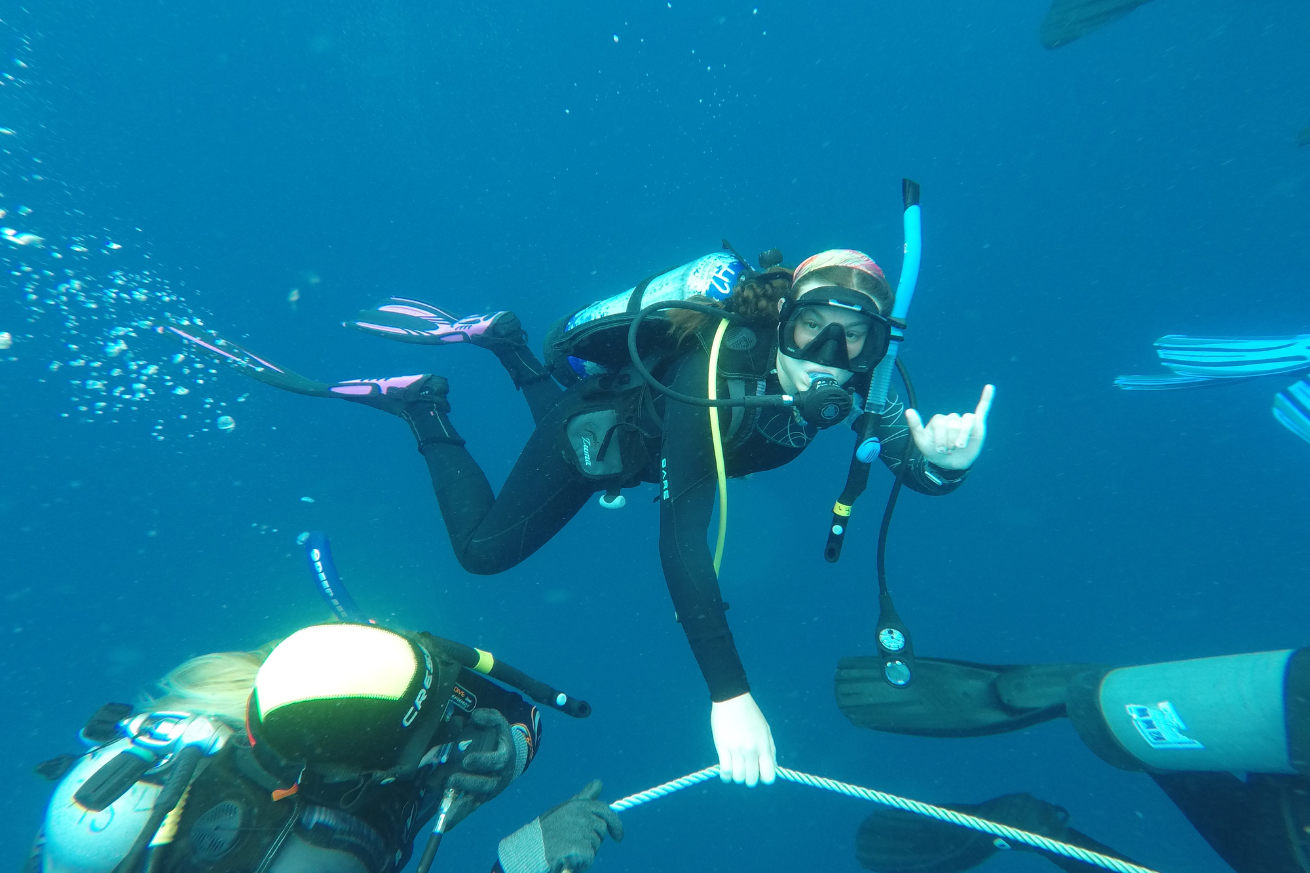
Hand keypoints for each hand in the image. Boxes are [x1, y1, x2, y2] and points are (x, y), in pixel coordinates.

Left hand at [444, 708, 516, 827]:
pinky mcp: (481, 798)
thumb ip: (490, 717)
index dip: (482, 762)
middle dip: (468, 783)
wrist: (511, 757)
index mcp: (504, 758)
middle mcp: (499, 777)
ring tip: (445, 807)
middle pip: (485, 785)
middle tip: (451, 780)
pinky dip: (458, 816)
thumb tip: (475, 716)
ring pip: (476, 800)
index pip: (496, 762)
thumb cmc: (500, 739)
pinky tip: (445, 823)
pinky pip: (469, 808)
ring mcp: (489, 790)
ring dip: (461, 805)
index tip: (467, 761)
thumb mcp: (500, 723)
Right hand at [497, 780, 622, 872]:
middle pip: (601, 830)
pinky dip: (582, 862)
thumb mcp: (564, 810)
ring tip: (567, 849)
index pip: (604, 810)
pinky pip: (590, 857)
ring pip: (596, 845)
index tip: (619, 838)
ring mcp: (581, 831)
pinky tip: (568, 859)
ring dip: (586, 851)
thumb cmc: (547, 830)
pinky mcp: (580, 847)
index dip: (615, 824)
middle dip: (594, 839)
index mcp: (578, 804)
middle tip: (574, 843)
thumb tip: (599, 783)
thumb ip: (583, 798)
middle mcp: (581, 815)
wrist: (529, 849)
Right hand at [710, 693, 775, 786]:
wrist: (732, 699)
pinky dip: (725, 776)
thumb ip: (770, 749)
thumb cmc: (751, 714)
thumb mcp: (766, 730)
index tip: (759, 773)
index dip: (764, 778)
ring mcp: (737, 750)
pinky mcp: (722, 747)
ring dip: (737, 777)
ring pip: (738, 778)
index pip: (769, 776)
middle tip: (745, 770)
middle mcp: (752, 751)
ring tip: (735, 769)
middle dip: (749, 779)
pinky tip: (726, 773)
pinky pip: (725, 771)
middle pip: (752, 780)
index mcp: (764, 746)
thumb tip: (773, 768)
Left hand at [904, 384, 993, 470]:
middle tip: (950, 450)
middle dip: (951, 440)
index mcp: (939, 420)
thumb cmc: (935, 452)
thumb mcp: (922, 442)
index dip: (940, 438)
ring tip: (959, 446)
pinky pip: (983, 409)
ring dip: (963, 435)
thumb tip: (908, 410)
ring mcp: (964, 421)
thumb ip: (915, 426)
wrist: (950, 465)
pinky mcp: (977, 425)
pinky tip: (989, 388)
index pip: (940, 422)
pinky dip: (987, 398)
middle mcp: (952, 418)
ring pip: (967, 420)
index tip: (939, 450)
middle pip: (953, 423)